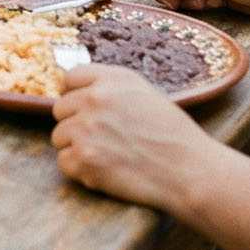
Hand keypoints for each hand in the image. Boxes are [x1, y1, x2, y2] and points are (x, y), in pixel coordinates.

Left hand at [51, 63, 218, 209]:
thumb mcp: (144, 94)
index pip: (69, 78)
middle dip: (75, 123)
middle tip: (102, 138)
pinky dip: (80, 170)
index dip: (76, 95)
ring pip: (59, 136)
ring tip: (108, 155)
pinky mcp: (84, 159)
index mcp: (111, 79)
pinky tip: (105, 170)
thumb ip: (109, 88)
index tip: (86, 109)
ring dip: (77, 147)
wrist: (190, 172)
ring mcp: (86, 129)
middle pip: (60, 109)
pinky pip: (64, 162)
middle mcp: (94, 99)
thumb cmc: (173, 136)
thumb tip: (78, 92)